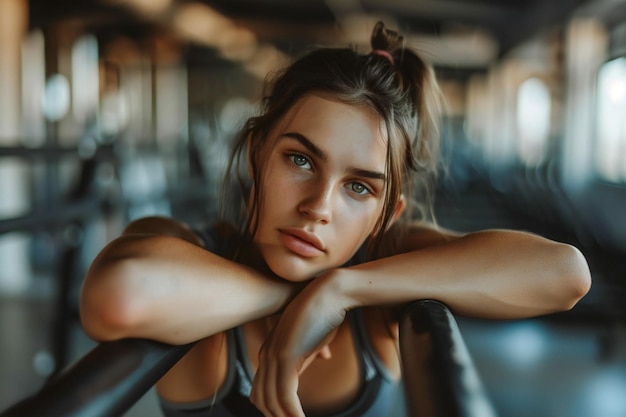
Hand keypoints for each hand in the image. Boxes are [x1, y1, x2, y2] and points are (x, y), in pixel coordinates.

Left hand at [250, 272, 351, 415]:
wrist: (330, 293)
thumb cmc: (323, 315)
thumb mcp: (310, 342)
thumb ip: (302, 358)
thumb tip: (306, 369)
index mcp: (269, 353)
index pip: (260, 392)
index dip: (273, 409)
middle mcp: (266, 355)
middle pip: (262, 400)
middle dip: (277, 416)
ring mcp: (274, 356)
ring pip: (272, 402)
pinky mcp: (286, 357)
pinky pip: (285, 396)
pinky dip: (293, 415)